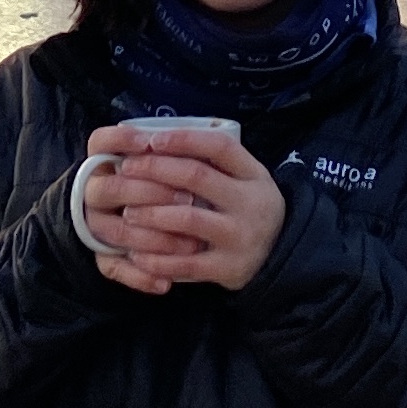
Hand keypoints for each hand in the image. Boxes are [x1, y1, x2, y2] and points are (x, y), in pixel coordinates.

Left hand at [79, 123, 284, 294]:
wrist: (280, 255)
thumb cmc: (247, 208)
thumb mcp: (245, 179)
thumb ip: (213, 162)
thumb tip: (156, 141)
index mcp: (253, 174)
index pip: (219, 146)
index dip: (184, 139)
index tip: (152, 139)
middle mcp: (250, 203)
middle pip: (197, 176)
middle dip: (155, 169)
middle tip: (126, 169)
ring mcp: (240, 236)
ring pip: (187, 218)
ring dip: (150, 213)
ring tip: (127, 212)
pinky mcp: (229, 268)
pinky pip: (186, 263)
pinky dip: (157, 259)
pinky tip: (136, 254)